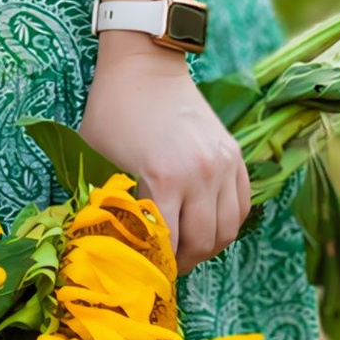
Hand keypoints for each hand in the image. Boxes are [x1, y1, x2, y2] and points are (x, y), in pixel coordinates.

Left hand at [79, 42, 250, 275]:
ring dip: (208, 246)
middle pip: (203, 243)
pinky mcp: (234, 155)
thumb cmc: (112, 111)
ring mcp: (223, 164)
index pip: (168, 245)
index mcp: (164, 178)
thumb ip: (107, 201)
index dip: (156, 266)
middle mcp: (201, 174)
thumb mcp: (97, 159)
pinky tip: (207, 224)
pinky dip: (227, 223)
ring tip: (187, 247)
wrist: (145, 65)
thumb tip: (110, 242)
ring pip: (227, 229)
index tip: (145, 273)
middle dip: (184, 262)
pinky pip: (242, 205)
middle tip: (165, 265)